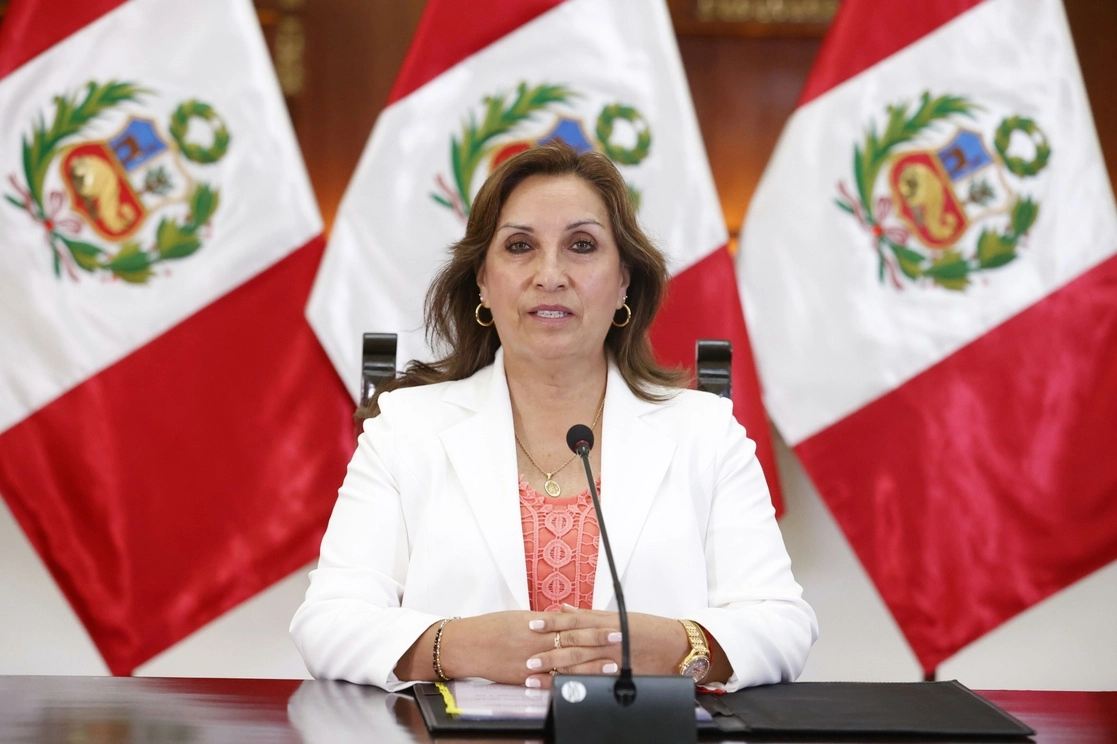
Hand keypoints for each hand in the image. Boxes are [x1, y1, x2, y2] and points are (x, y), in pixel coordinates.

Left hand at [523, 605, 688, 688]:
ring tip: (534, 678)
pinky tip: (561, 688)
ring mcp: (613, 659)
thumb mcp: (617, 616)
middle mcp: (608, 640)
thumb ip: (588, 614)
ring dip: (555, 673)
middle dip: (548, 652)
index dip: (552, 623)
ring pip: (580, 666)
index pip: (573, 621)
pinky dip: (576, 683)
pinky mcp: (620, 675)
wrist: (675, 646)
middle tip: (528, 659)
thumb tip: (563, 609)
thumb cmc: (646, 629)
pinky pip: (594, 680)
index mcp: (606, 622)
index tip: (532, 624)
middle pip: (573, 646)